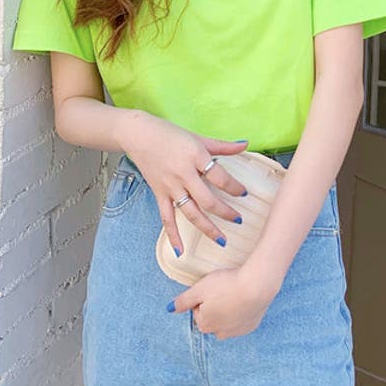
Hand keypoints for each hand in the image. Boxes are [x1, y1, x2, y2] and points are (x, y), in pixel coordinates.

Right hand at [117, 111, 249, 254]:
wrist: (139, 135)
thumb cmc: (170, 134)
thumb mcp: (198, 137)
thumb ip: (222, 145)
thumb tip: (246, 144)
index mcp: (196, 157)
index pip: (219, 176)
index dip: (233, 186)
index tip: (243, 193)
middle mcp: (184, 174)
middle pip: (207, 199)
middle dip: (225, 212)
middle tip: (238, 220)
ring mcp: (171, 187)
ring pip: (190, 212)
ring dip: (207, 228)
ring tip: (221, 240)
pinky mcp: (159, 194)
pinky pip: (167, 218)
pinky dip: (173, 235)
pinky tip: (181, 251)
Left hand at [167, 266, 279, 339]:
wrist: (257, 286)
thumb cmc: (226, 285)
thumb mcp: (200, 288)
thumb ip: (183, 300)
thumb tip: (169, 309)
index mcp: (204, 324)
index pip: (198, 311)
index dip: (204, 298)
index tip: (212, 288)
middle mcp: (219, 333)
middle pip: (212, 318)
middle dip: (215, 306)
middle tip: (223, 289)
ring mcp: (237, 331)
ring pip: (227, 322)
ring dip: (229, 311)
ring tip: (235, 293)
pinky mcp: (251, 326)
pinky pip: (242, 320)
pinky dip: (242, 312)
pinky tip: (245, 299)